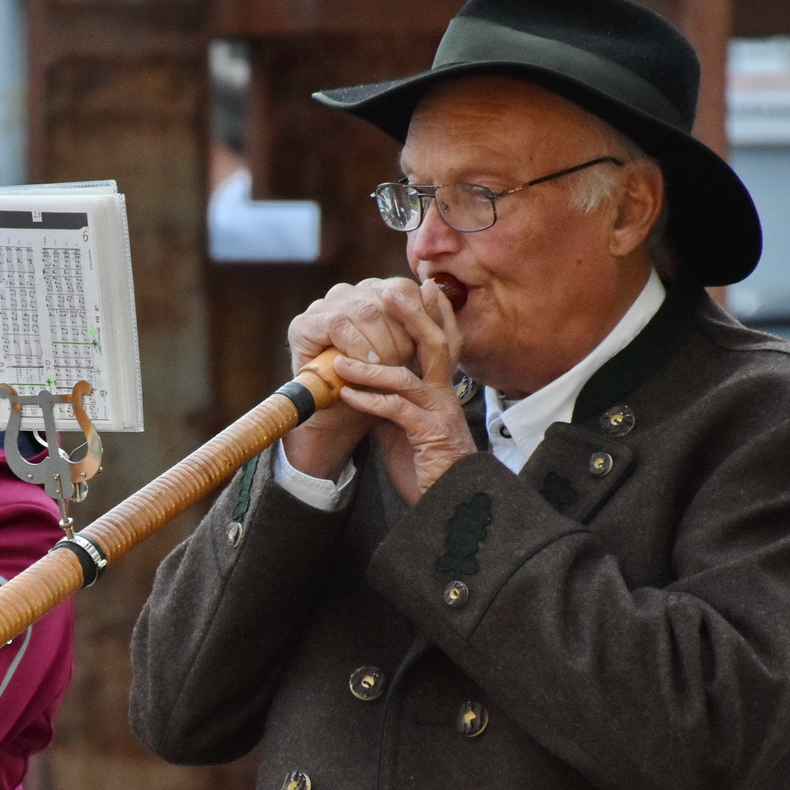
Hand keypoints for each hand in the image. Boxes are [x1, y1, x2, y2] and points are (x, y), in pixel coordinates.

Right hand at [283, 278, 424, 479]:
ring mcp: (323, 306)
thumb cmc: (382, 383)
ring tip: (385, 368)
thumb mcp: (415, 352)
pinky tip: (366, 364)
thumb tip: (432, 284)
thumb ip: (428, 320)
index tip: (419, 349)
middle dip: (400, 336)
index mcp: (374, 292)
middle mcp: (348, 293)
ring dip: (381, 344)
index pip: (402, 288)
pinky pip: (338, 324)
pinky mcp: (303, 324)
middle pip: (385, 298)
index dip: (416, 317)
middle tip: (402, 364)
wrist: (347, 416)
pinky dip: (357, 346)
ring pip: (365, 310)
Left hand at [332, 279, 476, 503]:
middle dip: (414, 315)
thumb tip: (367, 381)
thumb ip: (394, 399)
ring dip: (371, 366)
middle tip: (391, 290)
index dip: (436, 313)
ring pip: (410, 376)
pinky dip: (369, 401)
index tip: (422, 285)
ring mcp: (439, 415)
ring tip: (341, 360)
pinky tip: (347, 395)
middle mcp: (445, 397)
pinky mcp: (428, 437)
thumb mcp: (407, 426)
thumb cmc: (427, 466)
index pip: (444, 343)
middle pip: (436, 344)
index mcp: (442, 391)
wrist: (448, 505)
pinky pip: (396, 411)